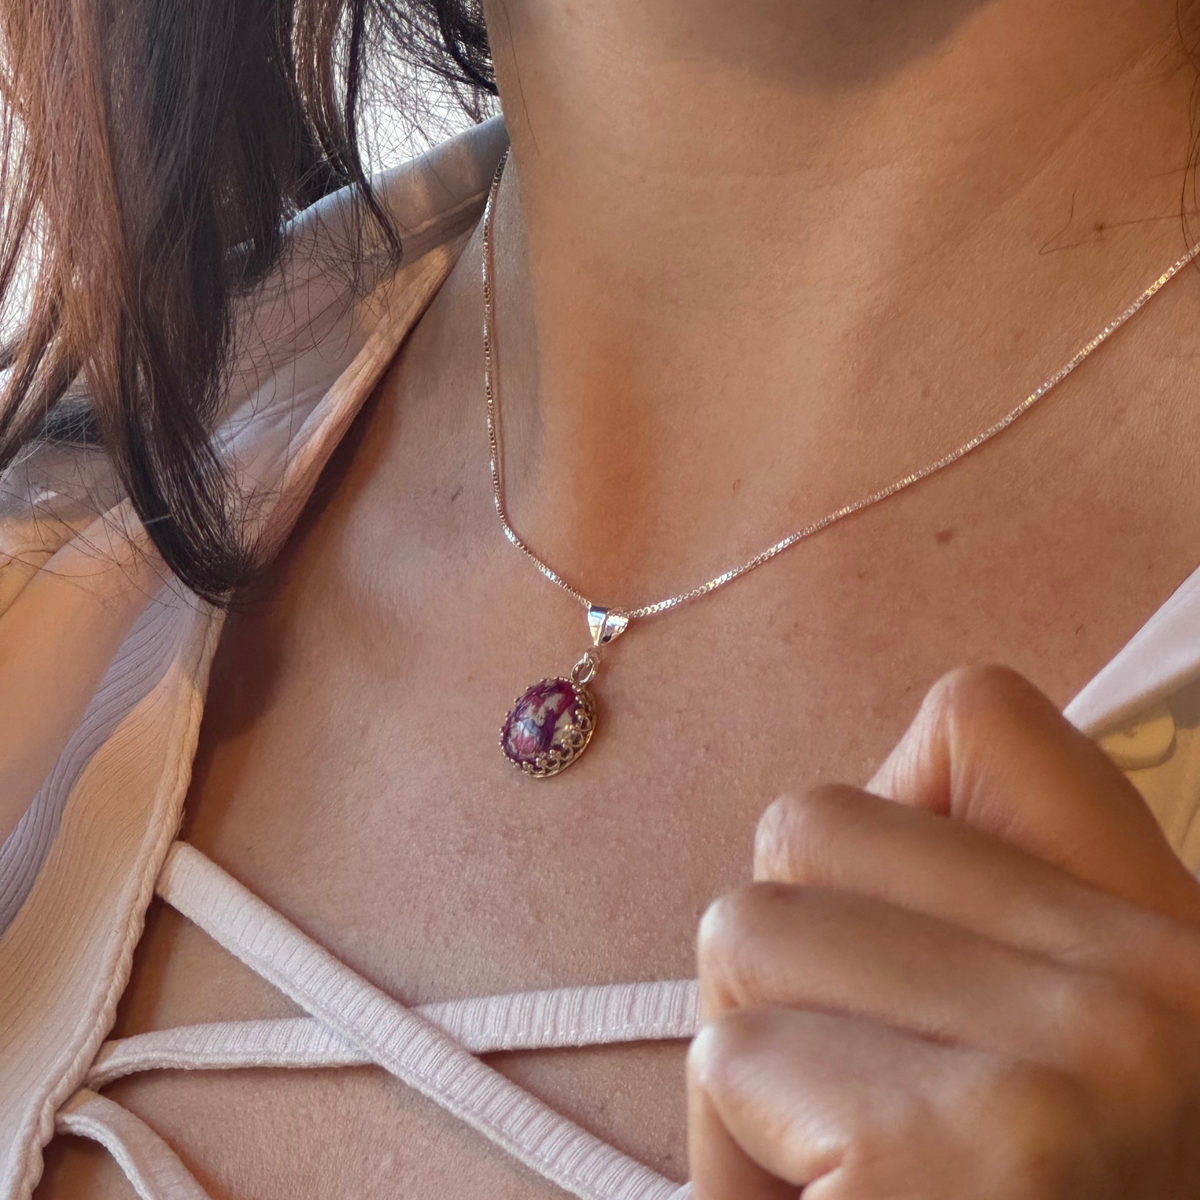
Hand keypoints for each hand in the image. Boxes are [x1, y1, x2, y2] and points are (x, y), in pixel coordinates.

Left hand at [687, 665, 1199, 1198]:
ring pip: (743, 934)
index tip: (884, 904)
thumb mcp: (1069, 1063)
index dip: (889, 802)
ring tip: (840, 1170)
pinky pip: (734, 1063)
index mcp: (1168, 942)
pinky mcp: (945, 1165)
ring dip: (749, 1063)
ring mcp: (1056, 1073)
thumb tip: (808, 839)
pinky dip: (735, 1159)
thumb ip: (978, 933)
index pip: (977, 712)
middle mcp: (1144, 988)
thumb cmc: (1040, 1187)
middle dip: (784, 955)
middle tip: (848, 1082)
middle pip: (802, 827)